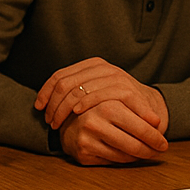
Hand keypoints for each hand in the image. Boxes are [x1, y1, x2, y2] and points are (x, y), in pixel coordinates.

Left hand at [35, 57, 168, 133]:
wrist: (151, 109)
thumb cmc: (118, 104)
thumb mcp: (95, 92)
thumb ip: (75, 91)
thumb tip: (42, 101)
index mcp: (92, 65)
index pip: (60, 75)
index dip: (45, 91)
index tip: (38, 108)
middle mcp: (103, 67)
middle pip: (65, 83)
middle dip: (53, 105)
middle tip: (49, 122)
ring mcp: (115, 76)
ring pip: (78, 89)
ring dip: (64, 109)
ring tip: (58, 124)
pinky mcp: (126, 89)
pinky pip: (99, 95)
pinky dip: (85, 104)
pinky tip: (78, 114)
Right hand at [58, 101, 168, 164]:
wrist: (68, 117)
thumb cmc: (99, 107)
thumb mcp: (118, 99)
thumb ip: (139, 107)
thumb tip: (157, 122)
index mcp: (106, 104)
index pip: (139, 124)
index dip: (154, 135)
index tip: (163, 141)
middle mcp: (94, 120)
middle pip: (134, 141)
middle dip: (151, 148)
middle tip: (161, 149)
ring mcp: (86, 137)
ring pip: (124, 153)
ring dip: (140, 155)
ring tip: (149, 152)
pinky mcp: (82, 152)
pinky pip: (112, 160)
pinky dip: (125, 159)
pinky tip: (130, 155)